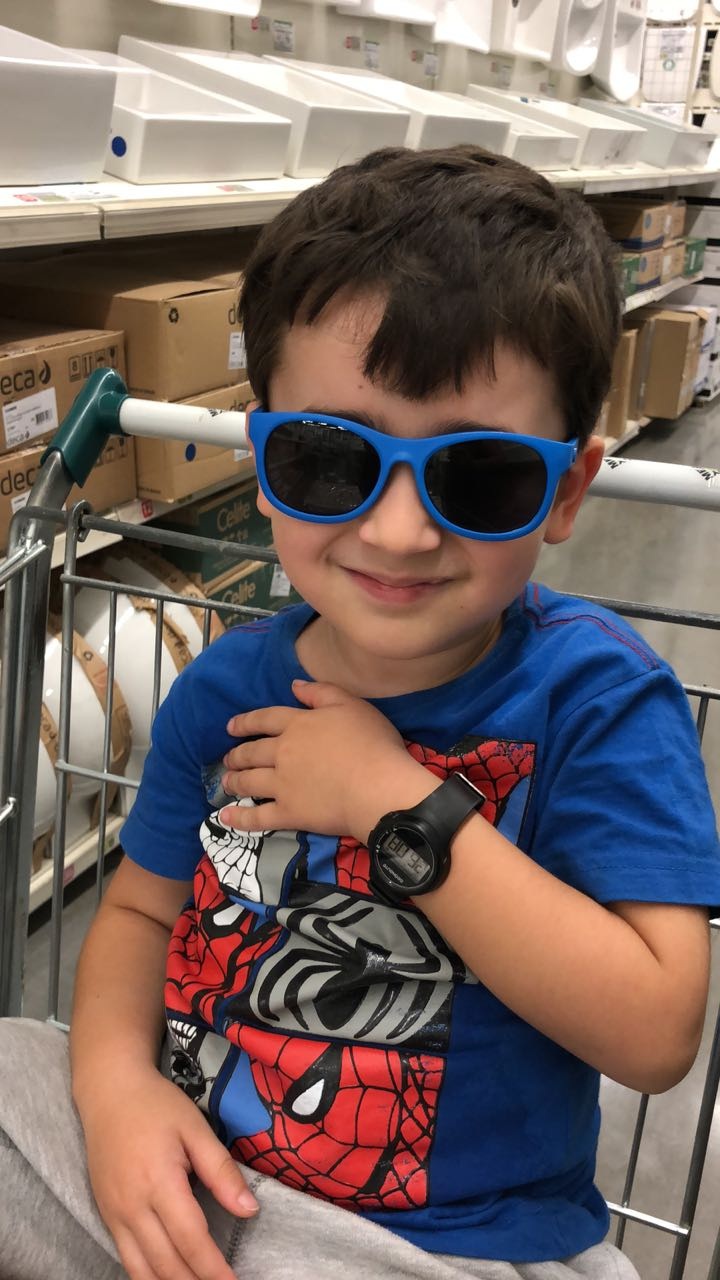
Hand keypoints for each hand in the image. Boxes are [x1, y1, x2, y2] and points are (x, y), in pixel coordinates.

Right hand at [82, 1063, 257, 1279]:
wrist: (108, 1092)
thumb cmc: (156, 1106)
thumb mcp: (195, 1128)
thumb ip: (221, 1171)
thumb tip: (249, 1210)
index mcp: (159, 1182)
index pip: (191, 1239)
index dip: (214, 1269)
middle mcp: (132, 1206)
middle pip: (167, 1263)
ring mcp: (114, 1215)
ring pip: (142, 1270)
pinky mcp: (105, 1216)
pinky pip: (126, 1259)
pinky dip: (147, 1276)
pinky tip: (167, 1278)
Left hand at [220, 679, 429, 841]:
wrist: (378, 787)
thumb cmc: (372, 743)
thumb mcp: (352, 705)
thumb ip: (321, 693)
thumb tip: (293, 685)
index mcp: (298, 725)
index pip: (265, 719)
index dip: (246, 722)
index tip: (231, 727)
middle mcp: (283, 753)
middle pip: (252, 752)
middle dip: (236, 755)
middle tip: (227, 759)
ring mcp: (282, 785)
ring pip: (250, 781)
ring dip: (234, 781)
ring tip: (227, 783)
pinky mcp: (288, 813)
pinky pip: (258, 817)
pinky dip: (240, 818)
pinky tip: (226, 818)